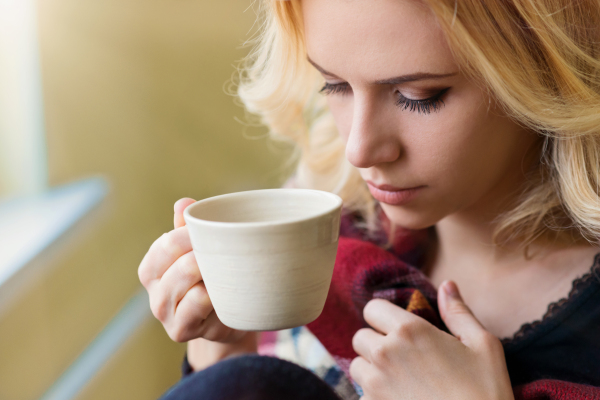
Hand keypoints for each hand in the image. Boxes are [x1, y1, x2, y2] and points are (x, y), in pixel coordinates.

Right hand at [138, 198, 247, 343]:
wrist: (227, 321)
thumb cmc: (212, 279)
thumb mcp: (201, 252)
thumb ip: (190, 229)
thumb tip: (184, 203)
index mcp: (152, 268)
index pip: (166, 244)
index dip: (193, 235)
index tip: (218, 233)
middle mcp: (154, 292)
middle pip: (178, 263)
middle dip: (206, 254)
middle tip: (230, 252)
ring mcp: (165, 314)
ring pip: (187, 285)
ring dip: (211, 276)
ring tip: (227, 272)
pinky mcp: (179, 331)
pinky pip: (197, 306)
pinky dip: (212, 296)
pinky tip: (223, 292)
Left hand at [350, 281, 514, 399]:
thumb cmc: (485, 391)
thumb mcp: (483, 345)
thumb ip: (458, 312)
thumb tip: (447, 285)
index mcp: (409, 330)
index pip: (372, 308)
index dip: (384, 317)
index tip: (397, 329)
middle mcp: (385, 353)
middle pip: (360, 337)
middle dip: (376, 343)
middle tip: (402, 358)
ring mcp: (375, 384)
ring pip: (357, 367)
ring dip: (371, 371)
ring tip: (399, 381)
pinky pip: (360, 395)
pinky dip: (373, 397)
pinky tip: (398, 399)